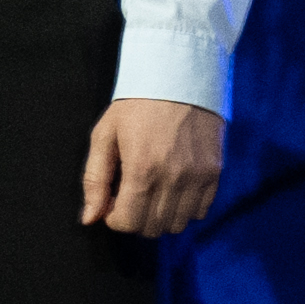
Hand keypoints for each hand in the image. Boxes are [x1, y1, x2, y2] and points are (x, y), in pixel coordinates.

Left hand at [80, 96, 227, 239]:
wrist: (180, 75)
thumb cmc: (136, 105)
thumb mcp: (104, 135)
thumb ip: (95, 180)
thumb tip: (90, 218)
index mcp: (141, 170)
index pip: (127, 223)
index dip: (114, 218)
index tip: (114, 201)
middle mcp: (172, 178)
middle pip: (152, 228)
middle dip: (136, 218)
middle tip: (132, 196)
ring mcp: (198, 176)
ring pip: (178, 223)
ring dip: (161, 216)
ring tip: (154, 193)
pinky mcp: (214, 171)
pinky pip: (201, 211)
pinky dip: (186, 208)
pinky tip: (175, 188)